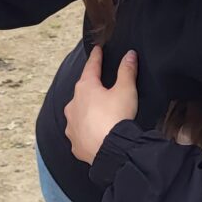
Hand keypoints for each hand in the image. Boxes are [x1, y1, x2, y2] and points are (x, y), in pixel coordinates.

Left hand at [64, 46, 137, 164]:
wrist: (111, 150)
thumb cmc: (117, 117)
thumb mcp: (126, 90)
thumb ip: (127, 71)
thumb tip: (130, 55)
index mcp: (85, 88)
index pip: (91, 67)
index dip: (96, 58)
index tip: (96, 50)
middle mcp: (73, 105)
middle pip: (82, 91)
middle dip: (90, 88)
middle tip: (99, 86)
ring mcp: (72, 125)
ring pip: (78, 114)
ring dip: (86, 112)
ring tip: (98, 113)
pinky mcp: (75, 143)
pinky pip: (80, 133)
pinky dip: (86, 132)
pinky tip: (94, 134)